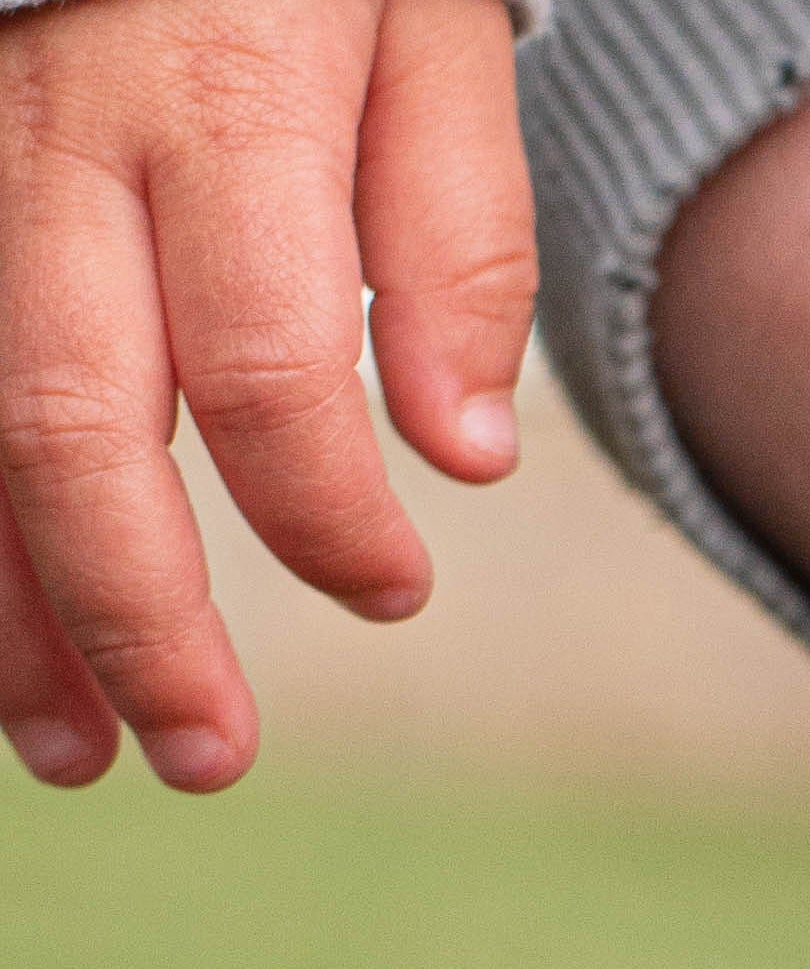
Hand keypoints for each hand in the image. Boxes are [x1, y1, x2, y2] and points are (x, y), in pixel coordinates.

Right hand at [0, 0, 532, 787]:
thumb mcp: (431, 39)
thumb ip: (454, 238)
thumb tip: (467, 453)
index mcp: (211, 102)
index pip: (259, 366)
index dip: (325, 515)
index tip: (393, 592)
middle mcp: (49, 129)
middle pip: (68, 417)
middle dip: (136, 615)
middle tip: (208, 759)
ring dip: (11, 608)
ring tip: (81, 752)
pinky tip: (10, 645)